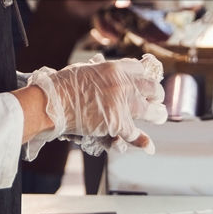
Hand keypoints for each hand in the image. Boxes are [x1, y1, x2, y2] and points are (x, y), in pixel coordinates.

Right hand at [24, 54, 166, 157]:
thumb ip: (99, 73)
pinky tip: (148, 144)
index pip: (140, 69)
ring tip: (159, 116)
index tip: (143, 82)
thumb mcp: (84, 70)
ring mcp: (123, 105)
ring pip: (152, 111)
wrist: (53, 103)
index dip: (143, 77)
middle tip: (154, 99)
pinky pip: (135, 133)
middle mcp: (123, 85)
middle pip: (152, 88)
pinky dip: (140, 141)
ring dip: (157, 114)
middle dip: (155, 94)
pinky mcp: (118, 124)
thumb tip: (102, 72)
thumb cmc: (62, 86)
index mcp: (114, 69)